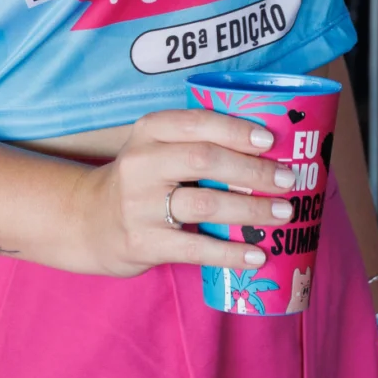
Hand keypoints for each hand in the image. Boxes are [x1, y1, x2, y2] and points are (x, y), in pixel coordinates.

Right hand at [69, 109, 295, 279]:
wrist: (90, 221)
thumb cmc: (141, 181)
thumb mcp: (157, 149)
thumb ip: (197, 144)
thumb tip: (270, 152)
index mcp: (148, 131)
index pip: (195, 122)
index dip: (235, 130)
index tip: (270, 141)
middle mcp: (140, 164)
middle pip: (204, 160)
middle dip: (252, 171)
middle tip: (288, 180)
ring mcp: (139, 205)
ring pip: (204, 204)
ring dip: (250, 209)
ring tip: (283, 214)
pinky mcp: (143, 243)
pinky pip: (195, 249)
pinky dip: (230, 253)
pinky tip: (257, 255)